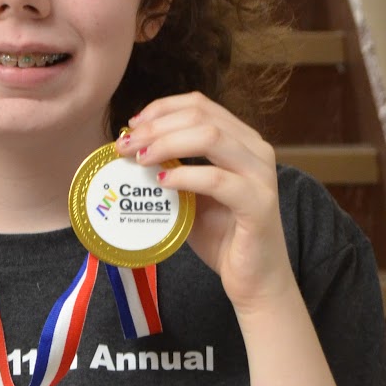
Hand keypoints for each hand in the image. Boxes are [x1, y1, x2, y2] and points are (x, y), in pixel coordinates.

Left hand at [116, 92, 294, 312]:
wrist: (253, 279)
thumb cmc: (221, 235)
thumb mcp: (190, 195)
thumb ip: (170, 171)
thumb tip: (130, 153)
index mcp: (240, 141)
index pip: (200, 105)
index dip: (162, 109)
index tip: (132, 125)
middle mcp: (255, 150)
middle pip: (201, 117)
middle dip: (156, 127)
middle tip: (125, 145)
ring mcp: (260, 175)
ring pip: (211, 138)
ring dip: (167, 144)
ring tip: (140, 159)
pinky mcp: (259, 204)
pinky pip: (219, 180)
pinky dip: (186, 177)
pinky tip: (162, 183)